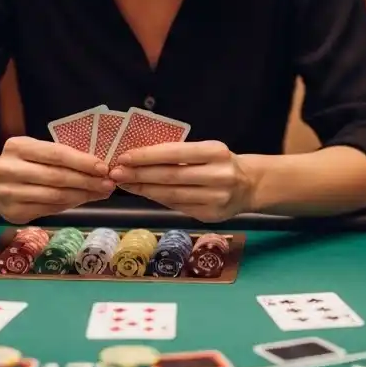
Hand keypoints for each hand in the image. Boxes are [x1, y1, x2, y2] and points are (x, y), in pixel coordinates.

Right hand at [0, 137, 114, 223]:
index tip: (103, 167)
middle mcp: (9, 169)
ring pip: (55, 196)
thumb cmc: (24, 164)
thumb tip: (100, 168)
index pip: (56, 154)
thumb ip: (63, 158)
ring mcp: (9, 193)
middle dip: (87, 181)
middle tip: (109, 184)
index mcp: (17, 147)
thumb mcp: (37, 152)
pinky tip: (83, 200)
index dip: (82, 161)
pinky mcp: (14, 213)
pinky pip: (50, 209)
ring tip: (101, 193)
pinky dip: (70, 204)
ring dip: (83, 195)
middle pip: (57, 177)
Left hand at [109, 141, 256, 222]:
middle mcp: (217, 175)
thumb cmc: (220, 163)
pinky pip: (177, 206)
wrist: (250, 185)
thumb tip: (138, 158)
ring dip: (144, 190)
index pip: (174, 153)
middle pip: (170, 176)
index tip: (124, 157)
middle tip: (115, 173)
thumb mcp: (206, 150)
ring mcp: (215, 198)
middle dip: (139, 175)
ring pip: (171, 195)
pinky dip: (158, 199)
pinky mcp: (210, 215)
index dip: (147, 156)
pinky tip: (144, 193)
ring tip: (124, 184)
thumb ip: (179, 154)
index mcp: (215, 152)